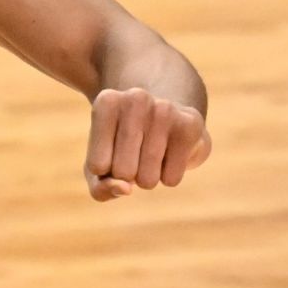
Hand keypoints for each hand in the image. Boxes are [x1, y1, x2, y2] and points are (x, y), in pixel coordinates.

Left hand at [84, 87, 209, 200]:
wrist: (168, 120)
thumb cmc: (122, 146)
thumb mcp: (100, 167)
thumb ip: (100, 187)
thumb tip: (124, 189)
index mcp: (106, 103)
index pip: (97, 166)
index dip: (104, 170)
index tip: (112, 149)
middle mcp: (135, 99)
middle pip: (123, 172)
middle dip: (128, 175)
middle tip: (135, 152)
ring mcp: (165, 110)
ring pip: (148, 179)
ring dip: (148, 178)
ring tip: (151, 152)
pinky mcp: (191, 125)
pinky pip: (171, 179)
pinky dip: (168, 177)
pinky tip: (170, 153)